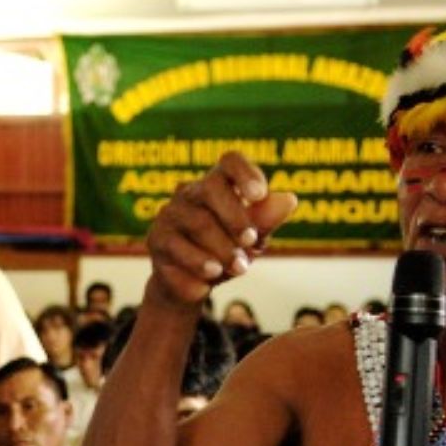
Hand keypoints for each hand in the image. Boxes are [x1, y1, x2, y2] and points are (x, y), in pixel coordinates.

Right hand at [146, 152, 297, 307]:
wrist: (193, 285)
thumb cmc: (227, 252)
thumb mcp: (253, 239)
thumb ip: (267, 220)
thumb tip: (289, 200)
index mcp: (218, 184)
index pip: (230, 161)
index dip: (246, 172)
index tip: (259, 195)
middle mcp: (190, 193)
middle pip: (210, 189)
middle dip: (235, 218)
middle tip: (252, 243)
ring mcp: (169, 215)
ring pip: (197, 224)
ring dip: (221, 249)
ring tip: (239, 269)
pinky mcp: (156, 240)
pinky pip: (177, 250)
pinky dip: (197, 267)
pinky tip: (209, 280)